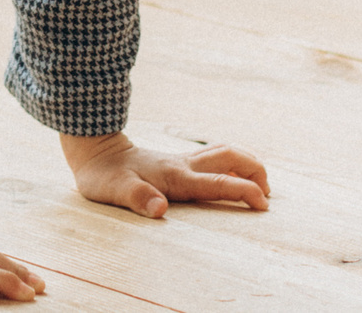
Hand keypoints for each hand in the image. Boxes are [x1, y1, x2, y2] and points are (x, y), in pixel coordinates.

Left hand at [60, 131, 269, 217]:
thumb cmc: (104, 175)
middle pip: (231, 157)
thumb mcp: (114, 191)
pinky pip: (215, 156)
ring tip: (260, 184)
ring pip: (225, 151)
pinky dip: (234, 162)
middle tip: (267, 194)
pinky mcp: (179, 161)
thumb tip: (160, 209)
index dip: (243, 191)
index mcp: (175, 176)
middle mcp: (184, 165)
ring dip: (248, 163)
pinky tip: (235, 175)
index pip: (218, 182)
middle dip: (256, 171)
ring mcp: (182, 160)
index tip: (263, 203)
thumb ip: (138, 198)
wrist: (95, 152)